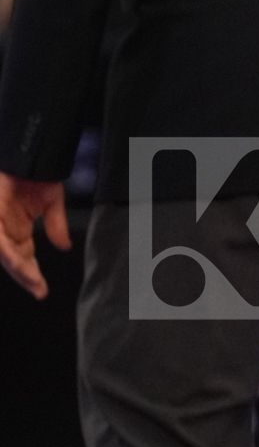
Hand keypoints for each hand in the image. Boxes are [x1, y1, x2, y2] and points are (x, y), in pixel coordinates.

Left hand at [0, 174, 69, 300]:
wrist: (31, 155)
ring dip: (17, 268)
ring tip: (32, 280)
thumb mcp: (51, 202)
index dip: (31, 275)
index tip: (42, 291)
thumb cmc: (38, 174)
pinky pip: (0, 242)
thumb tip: (64, 247)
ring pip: (4, 254)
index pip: (23, 259)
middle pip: (13, 261)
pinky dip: (8, 252)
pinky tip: (18, 261)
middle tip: (39, 291)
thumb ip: (56, 226)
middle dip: (26, 277)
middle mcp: (5, 232)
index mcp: (17, 231)